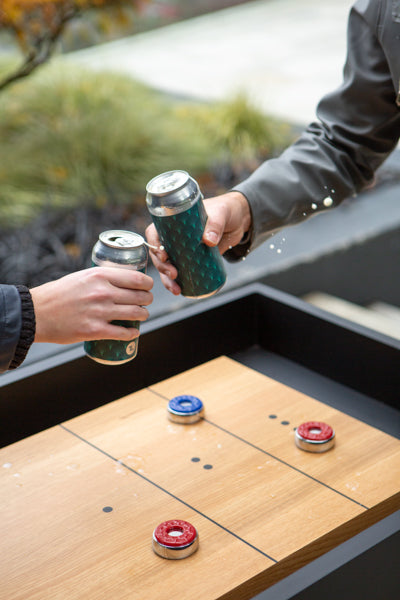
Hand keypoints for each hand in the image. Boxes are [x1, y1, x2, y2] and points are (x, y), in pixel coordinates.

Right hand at [31, 267, 152, 343]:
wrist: (36, 313)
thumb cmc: (58, 294)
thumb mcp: (81, 277)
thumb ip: (101, 278)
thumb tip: (122, 281)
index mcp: (100, 275)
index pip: (137, 278)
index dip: (148, 284)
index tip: (148, 286)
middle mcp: (103, 292)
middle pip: (140, 296)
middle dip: (147, 300)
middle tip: (146, 302)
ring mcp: (100, 312)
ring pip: (136, 314)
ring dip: (143, 316)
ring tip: (142, 316)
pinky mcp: (95, 330)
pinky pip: (123, 333)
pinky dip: (132, 333)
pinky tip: (133, 333)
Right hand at [145, 191, 250, 294]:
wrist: (239, 220)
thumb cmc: (225, 210)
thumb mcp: (221, 214)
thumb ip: (215, 224)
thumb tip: (209, 241)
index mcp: (173, 220)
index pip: (154, 232)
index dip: (154, 245)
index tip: (164, 256)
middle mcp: (173, 236)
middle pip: (158, 253)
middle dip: (162, 267)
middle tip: (174, 274)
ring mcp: (181, 249)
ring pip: (167, 266)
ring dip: (167, 279)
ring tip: (177, 289)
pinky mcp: (191, 259)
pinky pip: (180, 271)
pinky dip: (178, 282)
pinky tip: (180, 291)